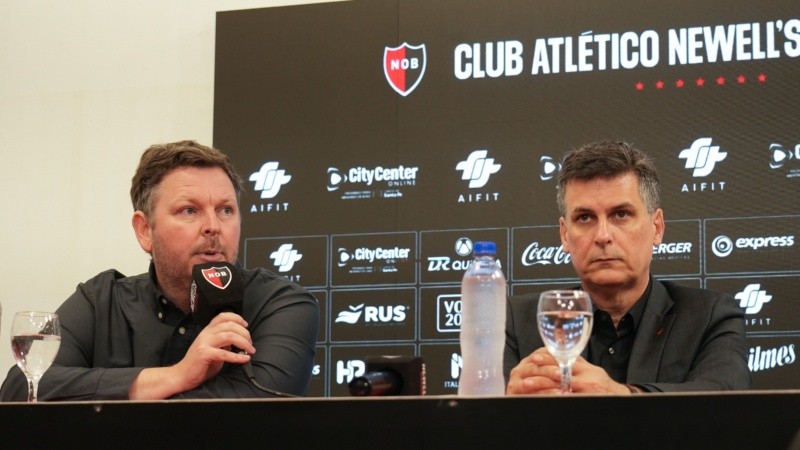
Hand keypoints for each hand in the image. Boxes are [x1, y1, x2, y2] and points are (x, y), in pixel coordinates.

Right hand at [172, 312, 254, 388]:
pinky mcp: (204, 354)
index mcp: (207, 331)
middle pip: (230, 326)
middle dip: (245, 333)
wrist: (182, 375)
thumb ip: (224, 344)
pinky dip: (237, 356)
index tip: (246, 325)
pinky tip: (244, 359)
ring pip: (229, 336)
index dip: (237, 318)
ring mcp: (204, 343)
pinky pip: (224, 353)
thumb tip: (239, 342)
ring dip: (244, 343)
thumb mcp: (213, 349)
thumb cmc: (199, 364)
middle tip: (250, 343)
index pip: (222, 317)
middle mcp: (205, 334)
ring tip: (250, 350)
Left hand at [506, 348, 630, 394]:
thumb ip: (575, 363)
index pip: (564, 361)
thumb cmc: (600, 383)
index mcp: (585, 368)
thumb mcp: (590, 370)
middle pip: (560, 377)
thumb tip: (556, 352)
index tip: (533, 359)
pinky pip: (568, 401)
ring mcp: (587, 392)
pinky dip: (555, 400)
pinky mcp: (586, 402)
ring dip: (544, 392)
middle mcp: (587, 379)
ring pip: (561, 391)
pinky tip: (543, 402)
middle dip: (541, 379)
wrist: (618, 398)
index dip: (548, 359)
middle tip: (526, 380)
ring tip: (530, 392)